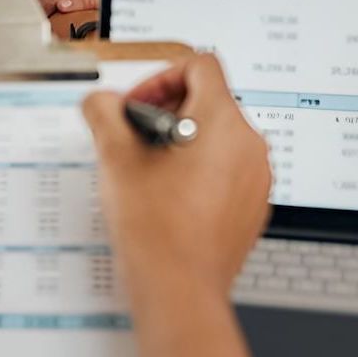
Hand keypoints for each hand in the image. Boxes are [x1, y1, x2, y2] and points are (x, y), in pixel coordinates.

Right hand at [82, 54, 270, 300]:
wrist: (179, 290)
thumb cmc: (155, 228)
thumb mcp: (116, 158)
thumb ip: (104, 113)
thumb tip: (100, 102)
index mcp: (221, 120)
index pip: (202, 66)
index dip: (163, 77)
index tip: (140, 105)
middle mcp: (249, 144)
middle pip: (210, 101)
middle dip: (167, 113)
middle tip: (136, 138)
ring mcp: (256, 177)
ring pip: (219, 138)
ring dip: (183, 142)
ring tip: (149, 171)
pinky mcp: (253, 206)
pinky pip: (229, 170)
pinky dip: (201, 171)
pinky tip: (169, 197)